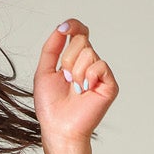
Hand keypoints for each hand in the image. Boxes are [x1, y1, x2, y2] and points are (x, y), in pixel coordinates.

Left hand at [33, 19, 114, 153]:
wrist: (58, 127)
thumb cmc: (51, 106)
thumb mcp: (44, 71)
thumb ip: (51, 48)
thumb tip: (61, 28)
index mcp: (75, 60)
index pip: (80, 33)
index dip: (74, 26)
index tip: (64, 28)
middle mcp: (89, 64)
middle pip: (81, 40)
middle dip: (68, 58)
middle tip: (66, 79)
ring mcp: (100, 74)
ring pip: (88, 53)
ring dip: (75, 72)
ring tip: (75, 89)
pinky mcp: (109, 84)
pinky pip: (100, 66)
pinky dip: (88, 76)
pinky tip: (85, 90)